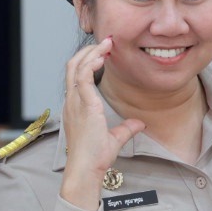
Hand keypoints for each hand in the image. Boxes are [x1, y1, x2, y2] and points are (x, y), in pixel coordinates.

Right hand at [58, 37, 144, 207]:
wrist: (86, 169)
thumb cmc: (94, 157)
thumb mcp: (114, 139)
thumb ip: (126, 129)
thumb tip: (139, 123)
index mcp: (76, 107)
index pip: (77, 75)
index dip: (88, 60)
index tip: (104, 52)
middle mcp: (72, 101)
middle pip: (73, 66)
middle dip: (89, 50)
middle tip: (107, 41)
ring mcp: (74, 102)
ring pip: (77, 66)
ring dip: (92, 52)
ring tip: (107, 43)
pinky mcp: (82, 105)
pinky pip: (83, 77)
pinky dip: (91, 63)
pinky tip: (103, 57)